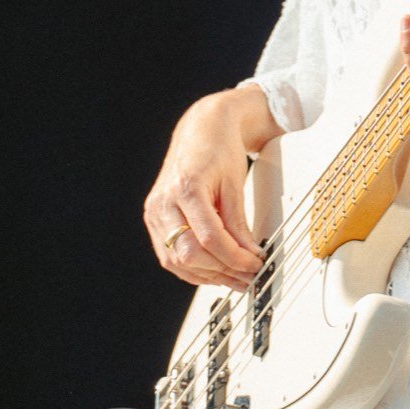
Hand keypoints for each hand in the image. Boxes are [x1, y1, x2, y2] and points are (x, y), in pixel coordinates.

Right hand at [144, 85, 271, 289]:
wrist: (201, 130)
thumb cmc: (218, 150)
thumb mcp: (235, 185)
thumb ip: (239, 224)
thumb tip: (250, 256)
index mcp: (186, 188)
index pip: (209, 238)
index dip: (234, 258)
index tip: (255, 265)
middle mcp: (163, 203)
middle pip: (189, 254)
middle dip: (222, 271)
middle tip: (249, 277)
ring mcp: (155, 213)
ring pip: (176, 261)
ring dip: (208, 276)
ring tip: (236, 278)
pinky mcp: (155, 220)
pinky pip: (170, 256)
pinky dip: (193, 269)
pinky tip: (215, 272)